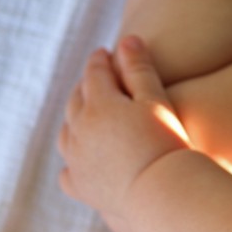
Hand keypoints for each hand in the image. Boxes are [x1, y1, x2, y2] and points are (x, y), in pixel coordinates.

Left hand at [58, 36, 189, 231]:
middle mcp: (80, 130)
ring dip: (75, 117)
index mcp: (99, 104)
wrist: (161, 193)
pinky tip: (82, 157)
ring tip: (87, 113)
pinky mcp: (81, 187)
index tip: (106, 51)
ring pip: (66, 132)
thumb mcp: (155, 98)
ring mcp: (77, 160)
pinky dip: (73, 158)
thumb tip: (127, 38)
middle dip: (86, 85)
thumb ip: (139, 68)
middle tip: (96, 77)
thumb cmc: (164, 141)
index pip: (94, 73)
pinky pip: (68, 170)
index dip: (100, 60)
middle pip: (76, 100)